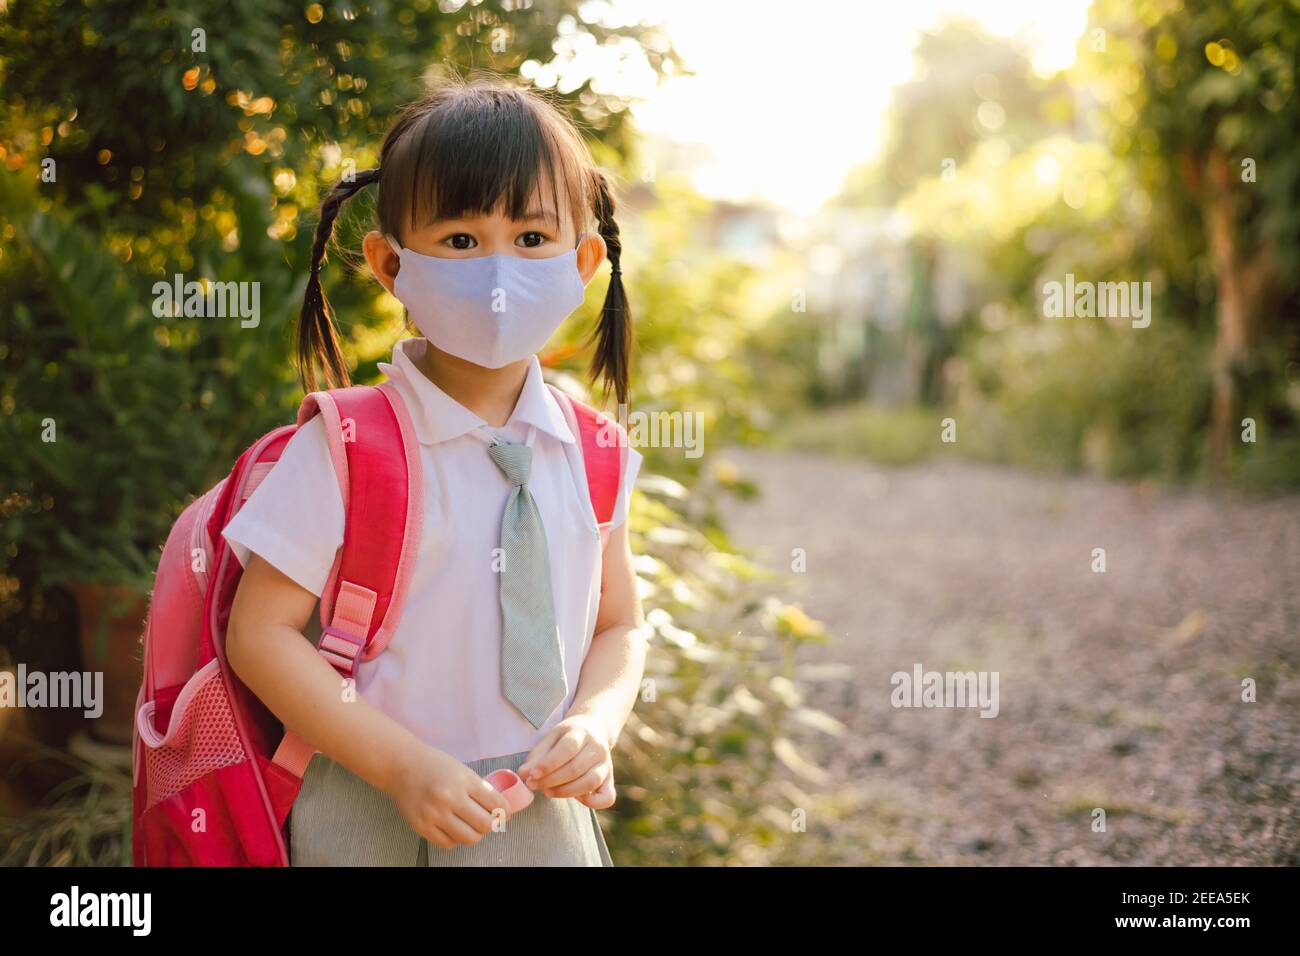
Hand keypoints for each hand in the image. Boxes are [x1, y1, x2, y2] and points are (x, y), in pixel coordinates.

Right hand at [387, 743, 510, 849]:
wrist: (401, 766)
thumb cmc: (434, 765)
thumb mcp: (461, 770)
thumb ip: (479, 788)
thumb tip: (500, 808)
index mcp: (463, 780)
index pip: (495, 803)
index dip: (506, 811)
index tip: (506, 814)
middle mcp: (449, 798)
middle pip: (485, 824)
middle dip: (492, 824)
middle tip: (490, 821)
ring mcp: (434, 814)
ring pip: (469, 838)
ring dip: (476, 834)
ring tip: (473, 826)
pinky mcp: (422, 827)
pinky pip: (448, 843)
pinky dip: (456, 839)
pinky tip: (455, 828)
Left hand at [517, 714, 616, 808]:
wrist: (593, 730)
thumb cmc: (566, 737)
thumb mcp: (550, 739)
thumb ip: (537, 756)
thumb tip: (522, 774)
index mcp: (582, 732)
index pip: (568, 748)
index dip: (549, 764)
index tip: (532, 775)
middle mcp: (597, 748)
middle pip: (576, 768)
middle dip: (551, 780)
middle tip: (534, 785)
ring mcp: (606, 765)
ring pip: (590, 782)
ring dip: (565, 791)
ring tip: (547, 791)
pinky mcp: (610, 781)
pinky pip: (607, 797)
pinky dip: (592, 803)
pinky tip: (576, 800)